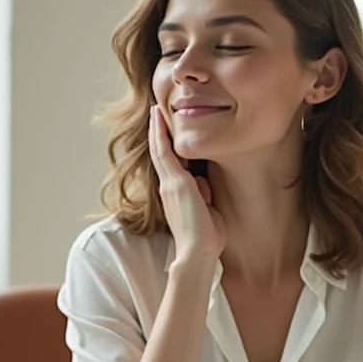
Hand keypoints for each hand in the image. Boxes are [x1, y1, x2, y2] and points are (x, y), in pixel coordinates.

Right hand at [148, 105, 225, 259]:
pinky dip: (160, 135)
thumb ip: (203, 195)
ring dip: (157, 129)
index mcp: (176, 193)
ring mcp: (170, 183)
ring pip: (160, 149)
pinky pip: (164, 153)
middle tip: (156, 111)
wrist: (198, 252)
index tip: (164, 129)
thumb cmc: (206, 237)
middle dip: (158, 132)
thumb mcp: (207, 209)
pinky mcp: (176, 183)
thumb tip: (202, 182)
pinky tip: (158, 119)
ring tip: (156, 109)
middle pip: (160, 153)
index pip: (169, 163)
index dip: (165, 145)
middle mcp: (169, 186)